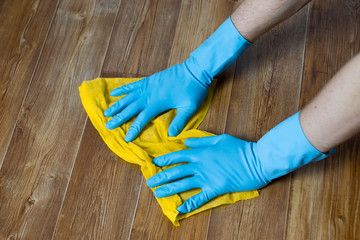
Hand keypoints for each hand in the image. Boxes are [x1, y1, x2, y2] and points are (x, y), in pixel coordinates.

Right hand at [104, 64, 208, 141]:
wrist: (195, 70)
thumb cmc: (193, 90)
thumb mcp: (189, 108)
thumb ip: (180, 121)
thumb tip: (171, 135)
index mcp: (158, 103)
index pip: (142, 118)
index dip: (134, 129)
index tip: (126, 138)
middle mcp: (149, 95)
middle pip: (130, 108)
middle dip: (119, 118)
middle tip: (108, 126)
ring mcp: (148, 86)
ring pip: (128, 97)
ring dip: (117, 105)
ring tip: (106, 112)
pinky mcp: (149, 79)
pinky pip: (132, 85)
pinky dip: (123, 89)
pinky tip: (114, 92)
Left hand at [147, 112, 333, 212]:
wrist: (256, 160)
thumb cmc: (239, 147)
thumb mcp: (219, 139)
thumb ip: (201, 141)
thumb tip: (185, 142)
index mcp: (201, 152)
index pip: (178, 155)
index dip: (165, 159)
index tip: (155, 162)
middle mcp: (200, 165)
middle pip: (176, 171)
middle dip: (161, 176)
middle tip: (150, 182)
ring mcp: (207, 177)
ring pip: (183, 183)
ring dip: (169, 189)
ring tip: (157, 193)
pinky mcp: (216, 188)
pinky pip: (200, 197)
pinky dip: (189, 204)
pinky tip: (180, 209)